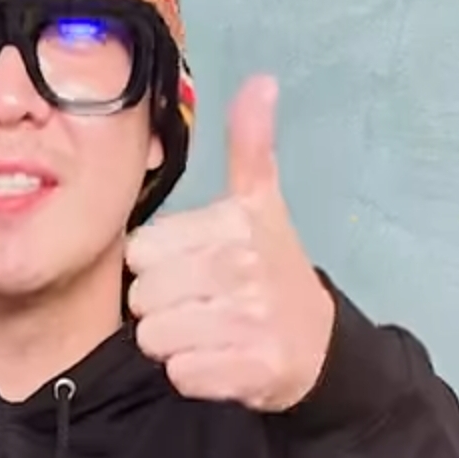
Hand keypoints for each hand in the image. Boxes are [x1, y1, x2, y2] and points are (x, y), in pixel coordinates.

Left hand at [126, 74, 336, 412]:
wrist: (318, 344)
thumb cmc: (274, 270)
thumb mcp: (262, 204)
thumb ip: (251, 147)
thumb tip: (261, 83)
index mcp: (233, 225)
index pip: (140, 252)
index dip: (156, 266)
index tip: (189, 267)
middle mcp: (241, 270)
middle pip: (143, 298)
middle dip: (161, 307)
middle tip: (198, 304)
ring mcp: (248, 322)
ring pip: (156, 338)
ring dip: (173, 343)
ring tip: (206, 331)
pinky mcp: (249, 371)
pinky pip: (179, 375)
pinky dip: (192, 375)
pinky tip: (217, 359)